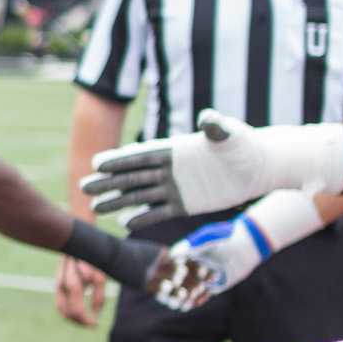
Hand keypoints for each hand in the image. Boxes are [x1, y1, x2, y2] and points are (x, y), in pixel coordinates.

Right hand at [52, 254, 112, 328]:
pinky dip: (68, 310)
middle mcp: (62, 285)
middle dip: (81, 321)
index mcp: (73, 283)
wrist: (80, 238)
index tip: (95, 324)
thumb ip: (98, 296)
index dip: (86, 320)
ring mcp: (58, 283)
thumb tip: (95, 315)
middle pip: (69, 313)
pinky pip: (60, 303)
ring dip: (74, 318)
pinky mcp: (58, 282)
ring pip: (63, 309)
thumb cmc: (92, 257)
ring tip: (86, 320)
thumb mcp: (100, 276)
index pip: (77, 310)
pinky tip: (78, 312)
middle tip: (92, 324)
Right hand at [83, 108, 342, 221]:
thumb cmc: (246, 146)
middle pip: (133, 176)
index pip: (141, 156)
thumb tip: (208, 118)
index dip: (119, 159)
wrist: (259, 167)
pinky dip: (142, 218)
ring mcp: (175, 187)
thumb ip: (216, 128)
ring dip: (118, 201)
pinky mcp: (185, 204)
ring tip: (95, 207)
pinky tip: (124, 224)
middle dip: (108, 181)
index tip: (97, 162)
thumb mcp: (230, 135)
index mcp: (175, 150)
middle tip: (83, 186)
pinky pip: (158, 212)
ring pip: (140, 196)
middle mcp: (170, 169)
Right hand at [150, 220, 258, 313]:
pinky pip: (206, 294)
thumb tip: (173, 253)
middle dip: (174, 287)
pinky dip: (200, 299)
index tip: (158, 277)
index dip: (167, 271)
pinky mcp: (218, 284)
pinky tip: (193, 304)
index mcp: (192, 252)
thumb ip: (192, 246)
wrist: (249, 244)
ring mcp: (207, 275)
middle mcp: (198, 265)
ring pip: (193, 288)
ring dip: (185, 296)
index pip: (175, 264)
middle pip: (182, 279)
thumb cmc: (227, 236)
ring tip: (177, 304)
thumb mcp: (208, 238)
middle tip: (165, 296)